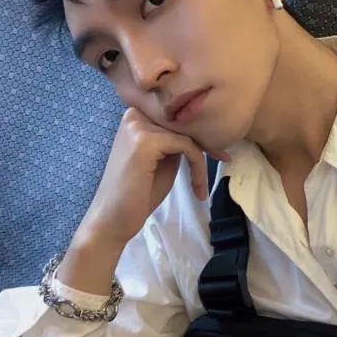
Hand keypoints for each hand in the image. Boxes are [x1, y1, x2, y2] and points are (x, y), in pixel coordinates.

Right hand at [76, 107, 228, 248]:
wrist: (113, 221)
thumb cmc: (138, 194)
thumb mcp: (163, 160)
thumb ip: (175, 141)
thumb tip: (202, 130)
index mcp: (136, 117)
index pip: (177, 118)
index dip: (199, 134)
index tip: (217, 152)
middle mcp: (134, 115)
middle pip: (184, 123)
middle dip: (206, 144)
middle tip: (223, 159)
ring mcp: (138, 126)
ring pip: (188, 135)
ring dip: (201, 162)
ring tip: (201, 187)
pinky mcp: (146, 141)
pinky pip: (187, 146)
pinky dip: (198, 168)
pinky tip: (197, 189)